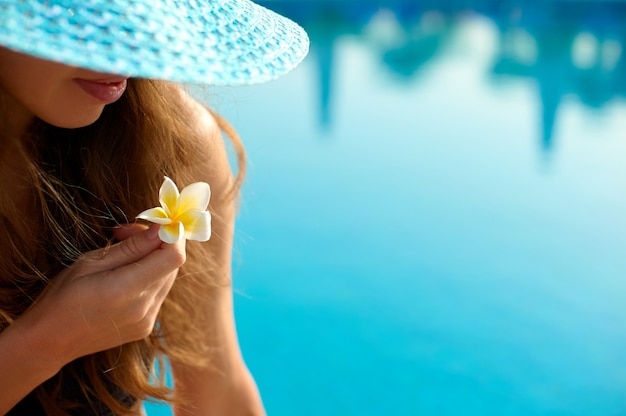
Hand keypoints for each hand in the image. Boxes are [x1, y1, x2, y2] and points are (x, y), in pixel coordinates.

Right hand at [19, 224, 184, 366]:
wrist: (50, 340)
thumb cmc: (63, 295)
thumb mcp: (90, 262)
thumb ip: (131, 247)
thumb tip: (161, 229)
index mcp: (125, 289)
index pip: (173, 258)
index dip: (172, 236)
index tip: (157, 222)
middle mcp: (143, 308)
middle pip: (172, 266)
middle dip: (158, 243)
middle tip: (128, 233)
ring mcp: (146, 320)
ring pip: (167, 278)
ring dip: (154, 260)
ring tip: (124, 254)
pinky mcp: (145, 327)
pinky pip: (159, 294)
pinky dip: (150, 278)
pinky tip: (126, 276)